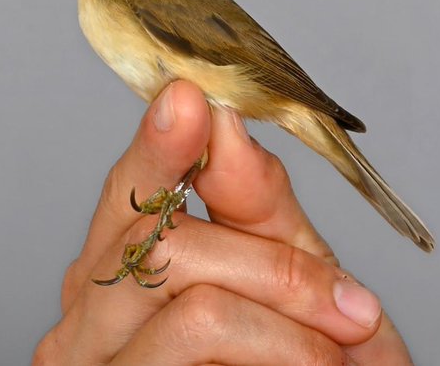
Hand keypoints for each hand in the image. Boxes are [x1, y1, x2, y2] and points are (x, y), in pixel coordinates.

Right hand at [33, 80, 411, 364]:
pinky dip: (282, 351)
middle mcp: (87, 316)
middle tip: (352, 306)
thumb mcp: (295, 275)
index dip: (159, 146)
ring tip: (339, 349)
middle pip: (160, 243)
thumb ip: (258, 205)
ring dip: (290, 321)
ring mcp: (95, 364)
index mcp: (122, 270)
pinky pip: (201, 343)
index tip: (192, 101)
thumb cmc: (305, 363)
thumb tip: (224, 121)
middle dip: (278, 267)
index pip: (129, 192)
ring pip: (193, 301)